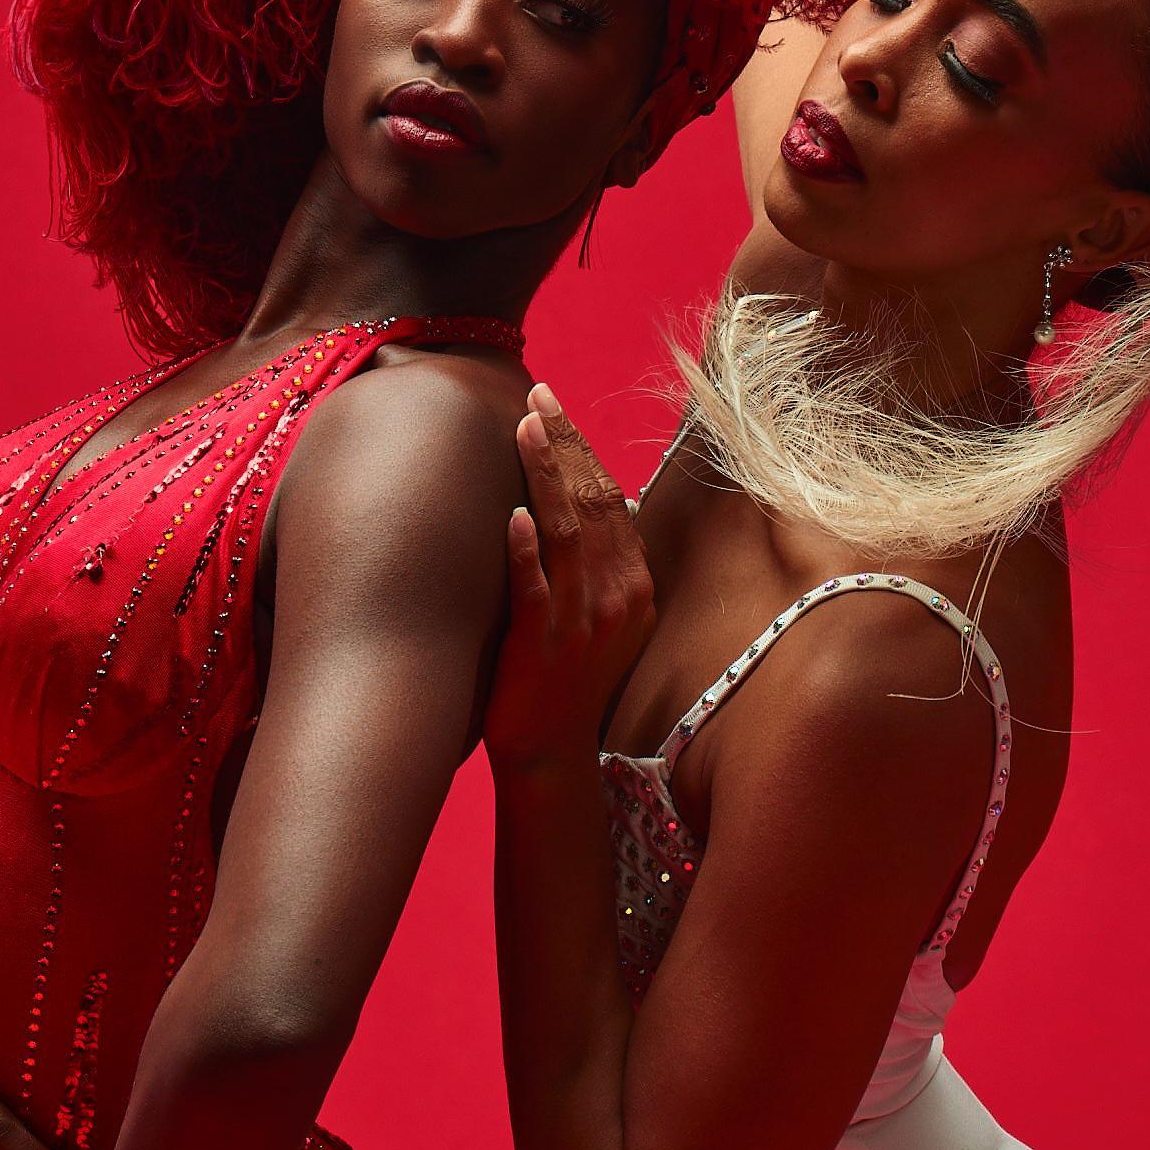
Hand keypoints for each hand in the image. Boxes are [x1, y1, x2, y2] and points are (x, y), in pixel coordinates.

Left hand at [488, 382, 655, 777]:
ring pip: (568, 534)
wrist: (551, 754)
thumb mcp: (603, 618)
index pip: (610, 497)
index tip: (552, 405)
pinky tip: (514, 517)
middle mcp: (617, 597)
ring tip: (526, 429)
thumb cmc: (567, 680)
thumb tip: (597, 503)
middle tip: (538, 395)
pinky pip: (537, 590)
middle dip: (564, 443)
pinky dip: (527, 552)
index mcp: (634, 585)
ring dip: (547, 476)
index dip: (581, 447)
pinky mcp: (544, 645)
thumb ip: (602, 563)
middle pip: (593, 502)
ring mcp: (582, 621)